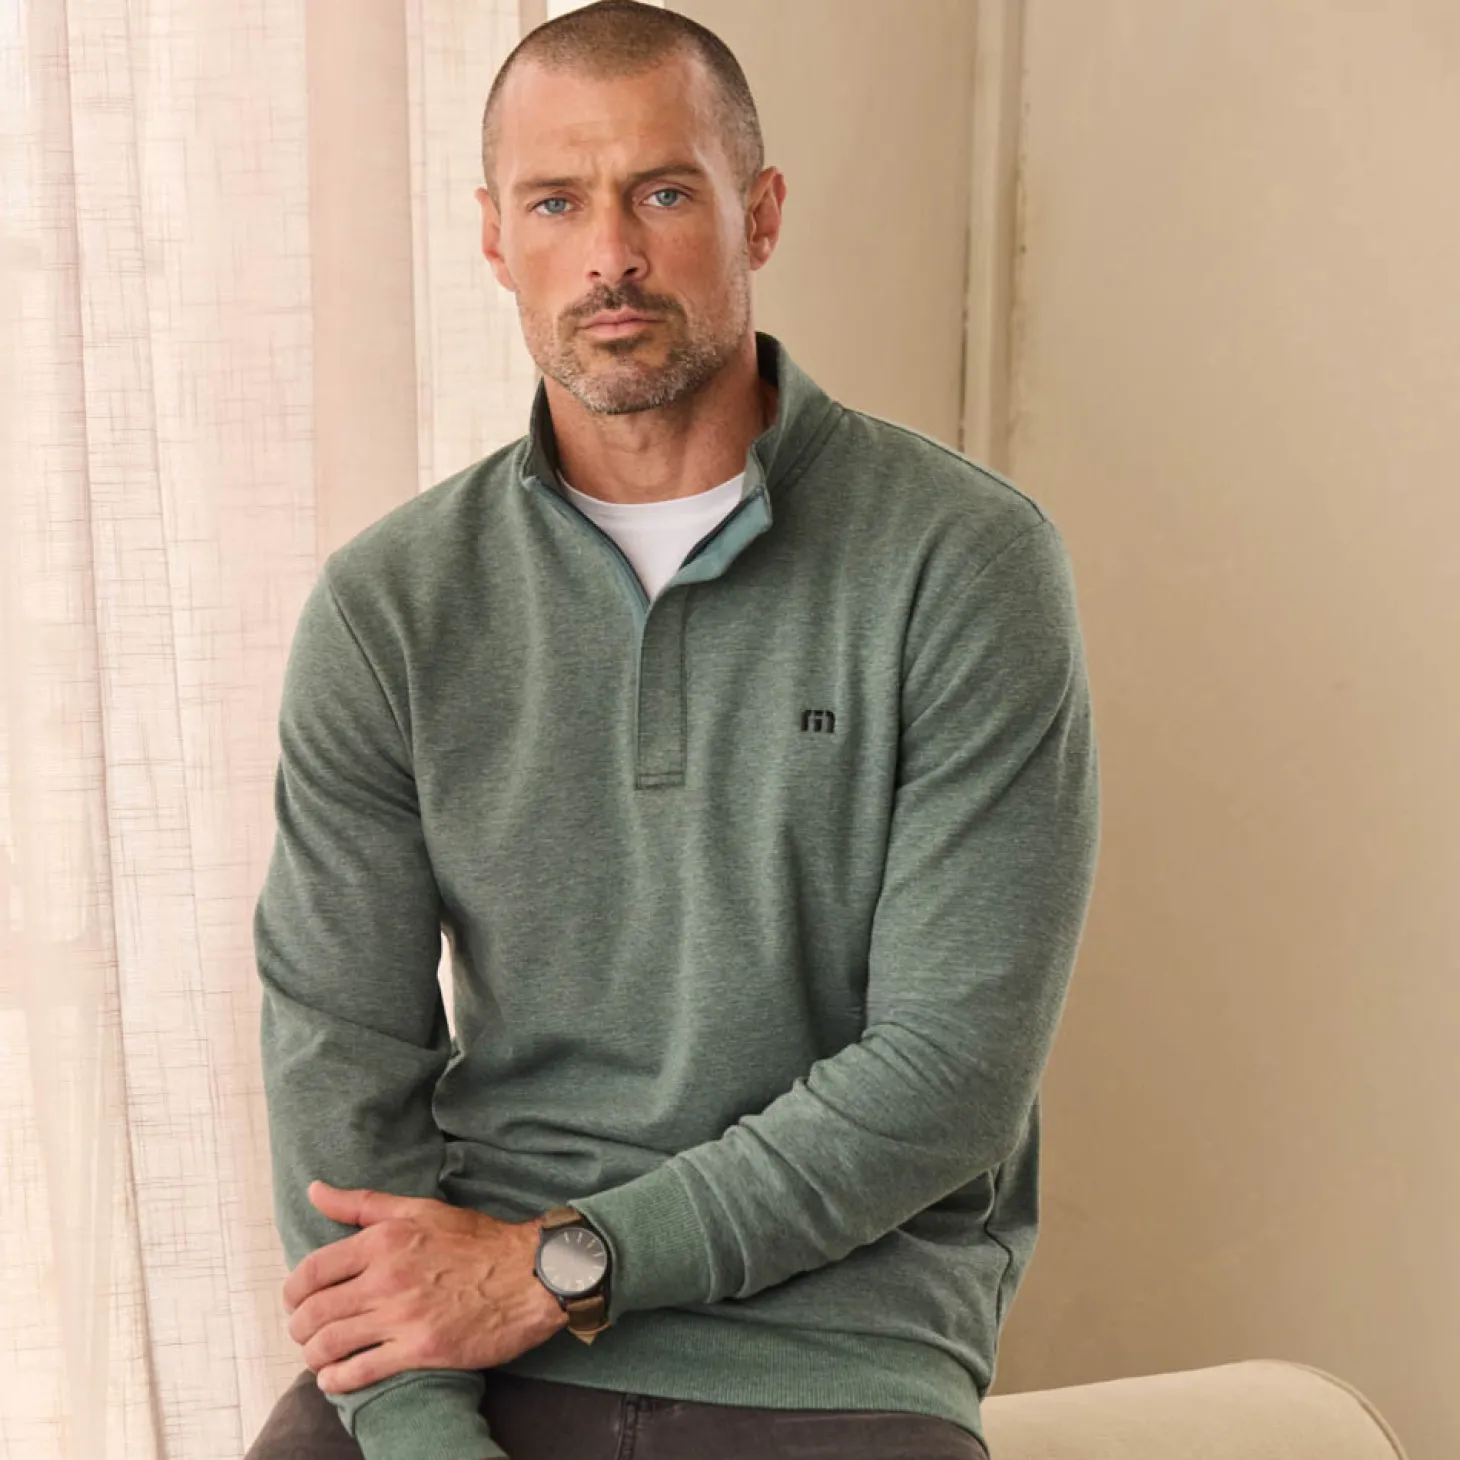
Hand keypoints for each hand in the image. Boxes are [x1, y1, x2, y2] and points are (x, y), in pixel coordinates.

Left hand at [282, 1181, 568, 1393]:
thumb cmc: (477, 1241)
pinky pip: (360, 1371)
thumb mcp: (420, 1209)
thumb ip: (362, 1204)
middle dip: (299, 1327)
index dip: (293, 1292)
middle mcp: (387, 1278)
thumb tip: (315, 1190)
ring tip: (319, 1356)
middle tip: (305, 1332)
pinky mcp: (420, 1349)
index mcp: (383, 1240)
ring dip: (313, 1355)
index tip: (295, 1300)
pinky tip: (334, 1378)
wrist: (529, 1275)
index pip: (311, 1271)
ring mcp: (402, 1316)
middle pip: (313, 1312)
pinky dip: (336, 1380)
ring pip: (329, 1344)